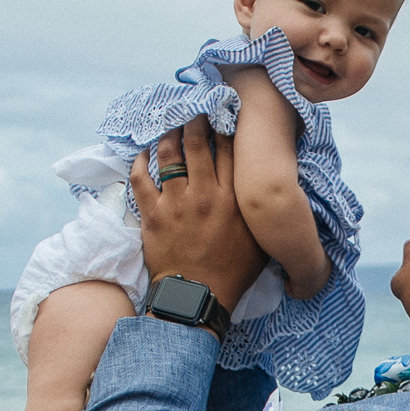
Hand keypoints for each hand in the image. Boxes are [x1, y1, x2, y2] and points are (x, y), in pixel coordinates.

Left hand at [132, 116, 264, 314]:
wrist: (199, 298)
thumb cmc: (233, 273)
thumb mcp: (260, 240)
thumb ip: (260, 212)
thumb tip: (268, 193)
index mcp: (233, 199)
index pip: (229, 149)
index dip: (225, 126)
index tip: (222, 113)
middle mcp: (206, 195)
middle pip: (198, 142)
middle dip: (195, 121)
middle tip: (194, 112)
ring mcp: (177, 203)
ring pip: (169, 155)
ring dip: (169, 135)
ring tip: (170, 128)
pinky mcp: (153, 215)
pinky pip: (141, 179)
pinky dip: (141, 162)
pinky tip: (144, 153)